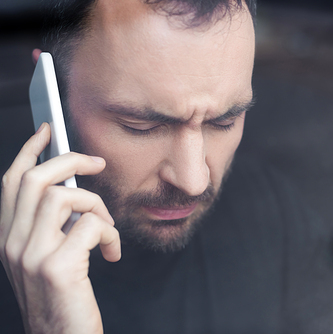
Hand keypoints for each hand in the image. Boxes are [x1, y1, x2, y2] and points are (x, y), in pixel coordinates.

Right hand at [0, 123, 120, 333]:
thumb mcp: (48, 257)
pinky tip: (111, 254)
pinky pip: (91, 225)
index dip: (30, 150)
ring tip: (107, 229)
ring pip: (64, 196)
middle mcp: (11, 243)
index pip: (11, 181)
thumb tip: (75, 191)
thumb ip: (52, 225)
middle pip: (35, 178)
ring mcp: (30, 255)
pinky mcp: (56, 267)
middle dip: (71, 161)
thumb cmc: (62, 298)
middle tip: (98, 164)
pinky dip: (110, 235)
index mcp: (8, 237)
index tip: (49, 129)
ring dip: (97, 206)